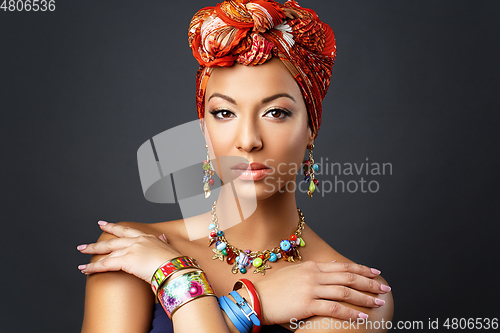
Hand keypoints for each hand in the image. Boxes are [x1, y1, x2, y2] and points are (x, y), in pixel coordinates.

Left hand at [77, 221, 182, 283]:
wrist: (176, 268)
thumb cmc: (175, 262)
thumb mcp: (168, 248)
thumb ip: (163, 242)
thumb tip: (163, 237)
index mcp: (147, 237)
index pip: (126, 230)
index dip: (114, 227)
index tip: (104, 224)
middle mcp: (137, 240)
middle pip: (112, 240)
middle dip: (97, 242)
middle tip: (84, 245)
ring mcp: (131, 249)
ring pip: (107, 251)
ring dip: (92, 255)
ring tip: (81, 259)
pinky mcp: (126, 260)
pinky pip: (106, 264)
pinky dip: (94, 267)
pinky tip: (85, 269)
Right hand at [254, 261, 390, 324]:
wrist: (255, 297)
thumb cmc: (273, 288)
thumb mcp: (293, 273)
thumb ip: (312, 271)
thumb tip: (330, 270)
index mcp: (311, 266)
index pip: (342, 266)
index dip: (360, 269)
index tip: (374, 273)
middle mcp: (313, 275)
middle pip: (347, 277)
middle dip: (368, 282)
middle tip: (383, 287)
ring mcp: (311, 289)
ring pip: (344, 292)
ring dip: (363, 297)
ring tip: (377, 302)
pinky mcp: (307, 304)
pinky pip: (334, 308)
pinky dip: (350, 312)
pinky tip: (361, 316)